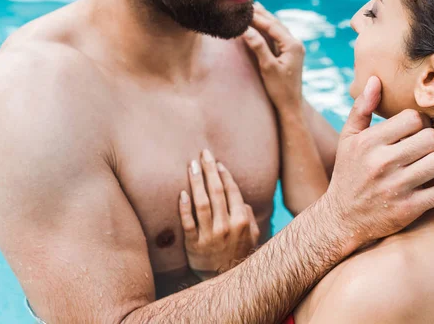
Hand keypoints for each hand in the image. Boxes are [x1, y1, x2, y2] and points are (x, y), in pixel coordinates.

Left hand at [179, 150, 259, 280]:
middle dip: (210, 170)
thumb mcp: (251, 236)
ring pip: (201, 203)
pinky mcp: (193, 244)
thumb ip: (247, 216)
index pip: (232, 191)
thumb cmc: (238, 253)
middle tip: (203, 153)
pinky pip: (187, 223)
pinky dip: (184, 207)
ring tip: (192, 165)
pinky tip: (181, 193)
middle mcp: (226, 226)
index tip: (217, 162)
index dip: (224, 175)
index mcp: (241, 221)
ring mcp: (209, 235)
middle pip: (217, 192)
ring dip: (197, 182)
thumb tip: (240, 201)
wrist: (224, 280)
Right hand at [242, 3, 305, 113]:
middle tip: (248, 4)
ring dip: (266, 19)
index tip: (244, 10)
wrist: (290, 105)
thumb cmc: (280, 89)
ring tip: (254, 9)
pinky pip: (278, 37)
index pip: (273, 26)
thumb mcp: (268, 67)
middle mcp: (296, 44)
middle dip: (262, 14)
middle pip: (276, 24)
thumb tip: (246, 30)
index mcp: (293, 45)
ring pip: (278, 29)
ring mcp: (294, 48)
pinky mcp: (290, 54)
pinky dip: (268, 29)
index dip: (258, 18)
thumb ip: (258, 47)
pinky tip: (261, 25)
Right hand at [322, 76, 433, 250]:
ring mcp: (396, 188)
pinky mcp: (408, 209)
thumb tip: (376, 80)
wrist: (342, 218)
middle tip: (427, 148)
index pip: (413, 118)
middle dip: (433, 141)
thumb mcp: (348, 139)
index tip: (415, 132)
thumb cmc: (348, 173)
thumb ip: (362, 108)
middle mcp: (382, 163)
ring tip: (432, 165)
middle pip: (432, 138)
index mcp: (368, 142)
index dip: (419, 123)